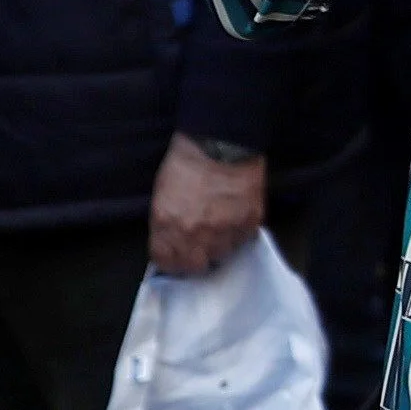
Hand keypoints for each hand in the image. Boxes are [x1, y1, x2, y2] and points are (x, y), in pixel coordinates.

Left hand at [147, 134, 267, 278]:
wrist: (221, 142)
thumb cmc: (187, 163)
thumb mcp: (163, 195)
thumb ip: (166, 223)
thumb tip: (172, 241)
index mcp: (167, 225)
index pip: (166, 262)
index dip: (171, 262)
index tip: (176, 258)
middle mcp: (194, 233)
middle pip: (196, 267)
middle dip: (196, 261)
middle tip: (199, 250)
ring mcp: (224, 229)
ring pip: (222, 255)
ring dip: (220, 246)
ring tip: (220, 231)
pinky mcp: (248, 221)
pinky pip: (243, 239)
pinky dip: (239, 234)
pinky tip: (235, 220)